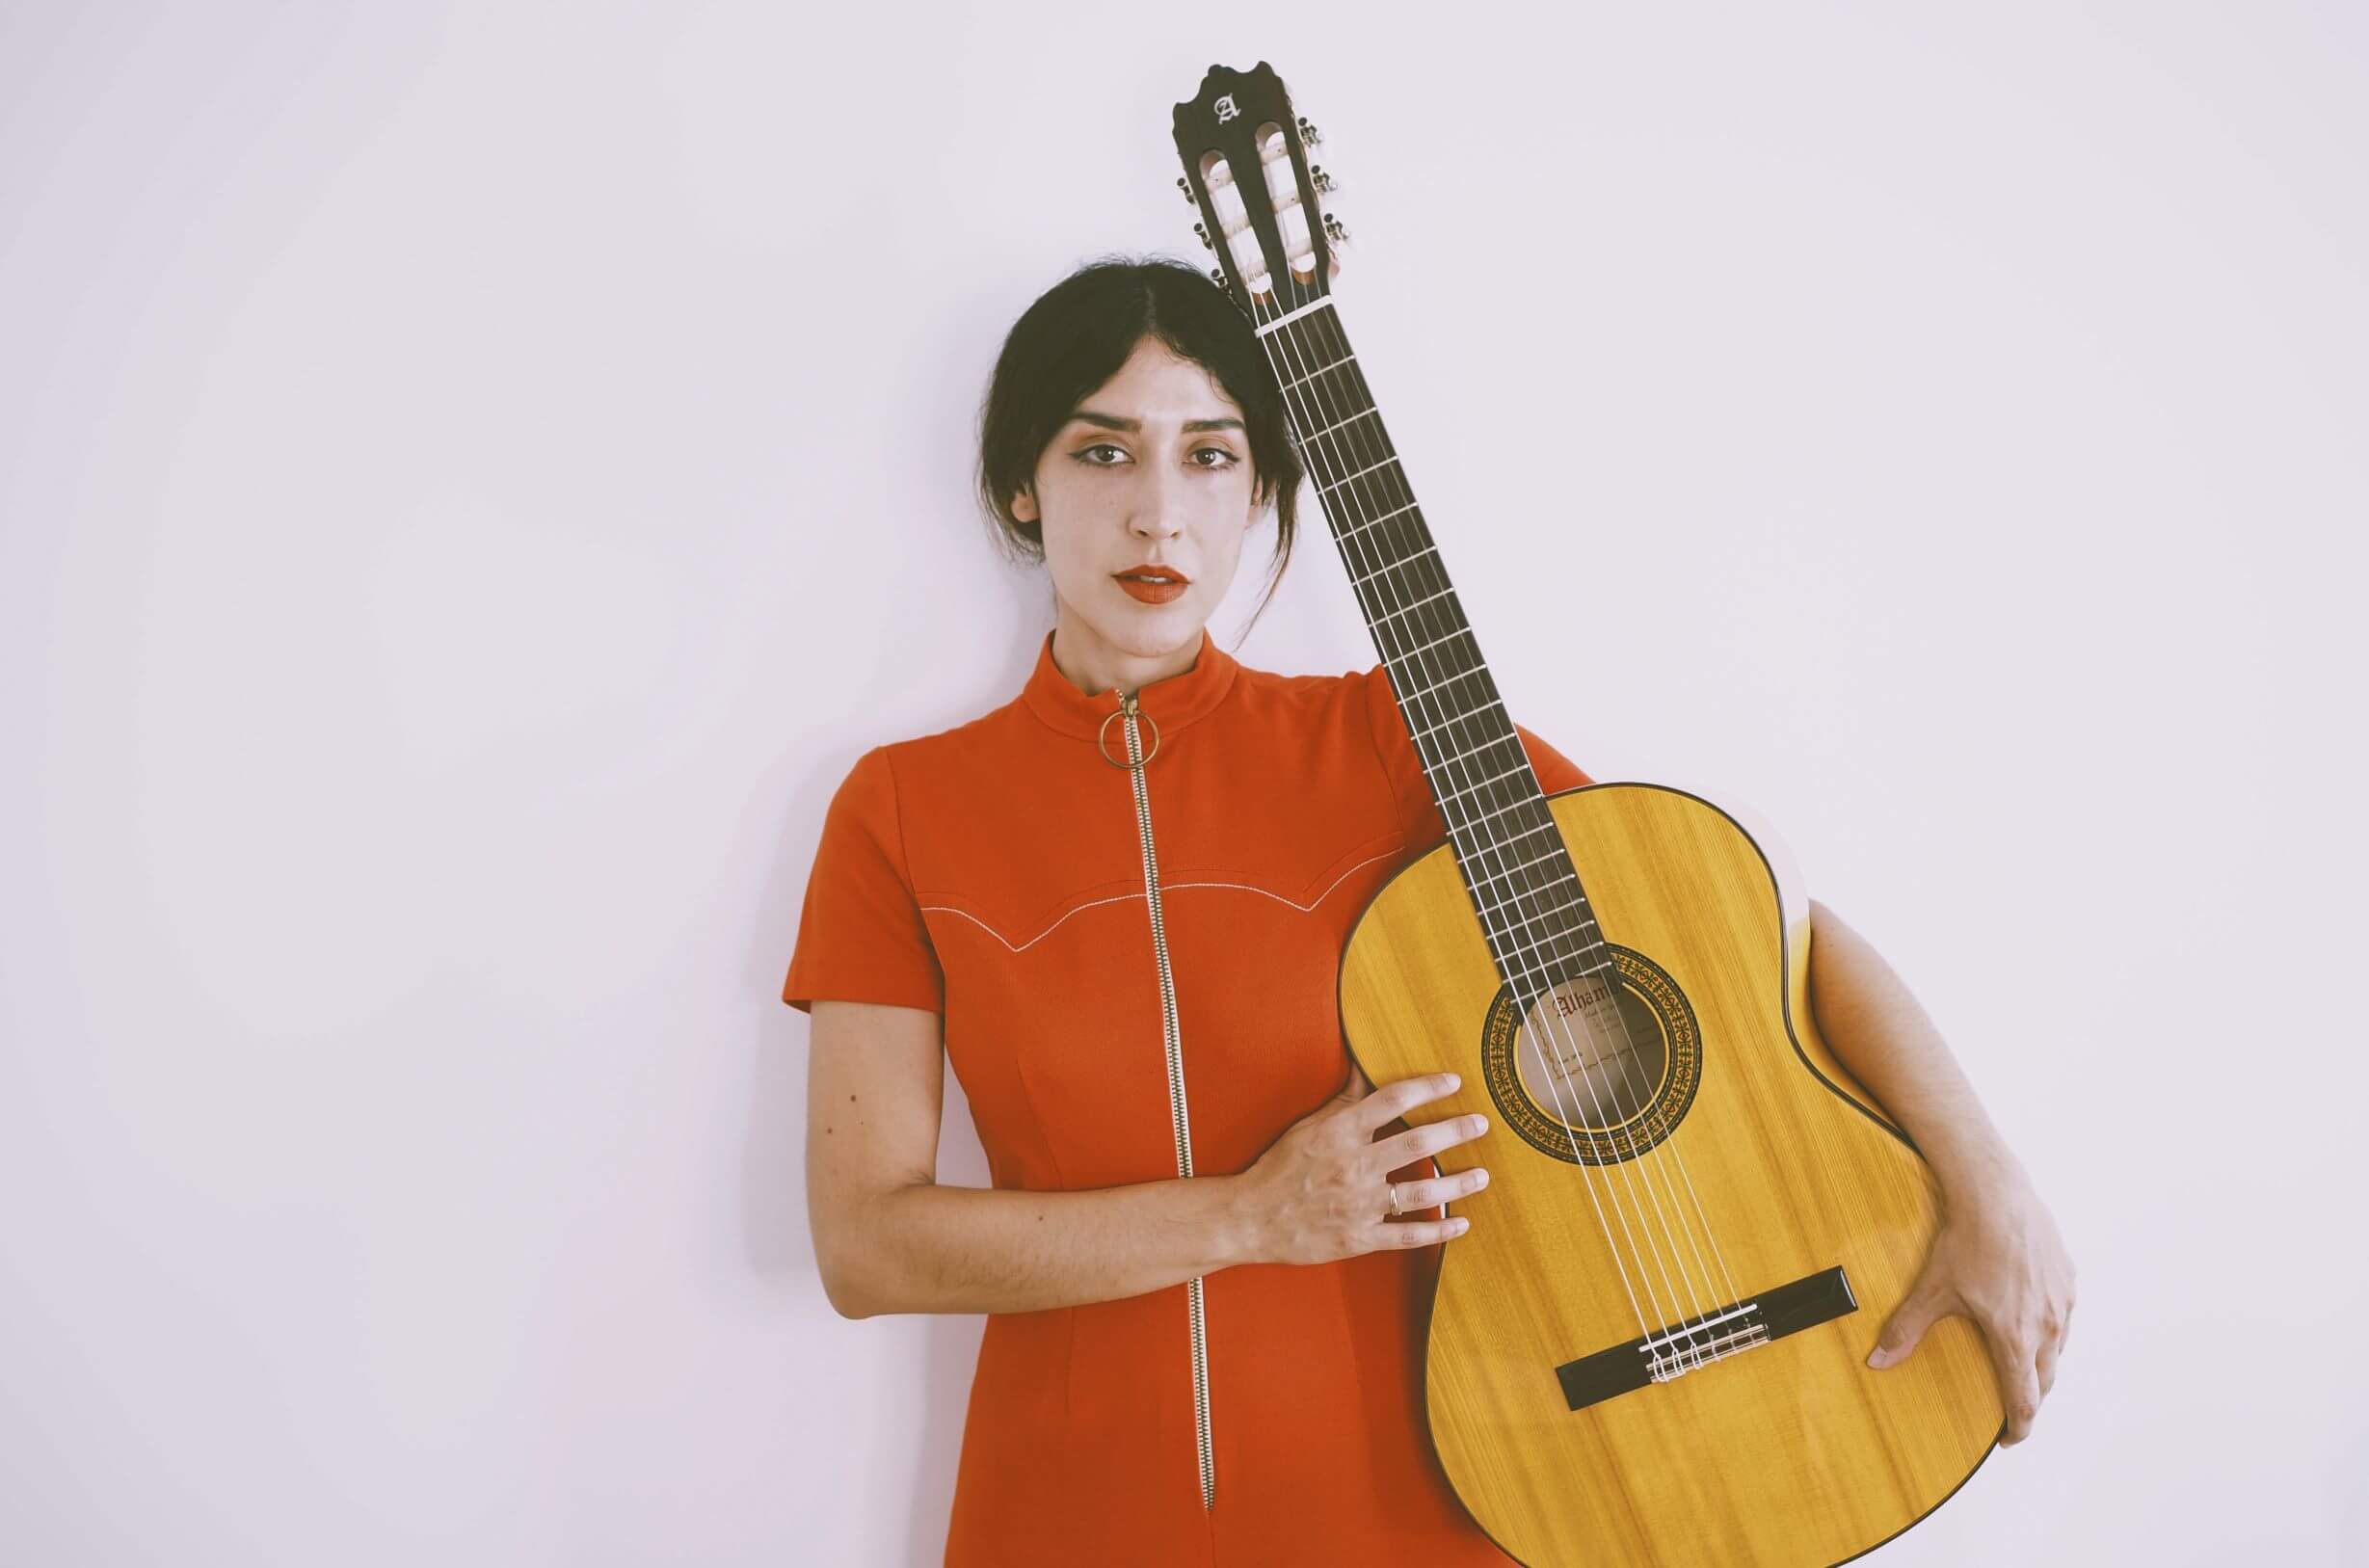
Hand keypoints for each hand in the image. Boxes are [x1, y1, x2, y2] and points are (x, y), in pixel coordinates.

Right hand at [1238, 1060, 1488, 1266]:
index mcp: (1340, 1133)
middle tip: (1481, 1124)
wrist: (1251, 1218)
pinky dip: (1438, 1230)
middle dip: (1455, 1131)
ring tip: (1482, 1174)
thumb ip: (1344, 1101)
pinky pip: (1407, 1235)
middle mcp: (1354, 1166)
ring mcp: (1359, 1205)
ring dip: (1457, 1182)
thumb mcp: (1308, 1127)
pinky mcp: (1360, 1238)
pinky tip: (1460, 1222)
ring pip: (1421, 1191)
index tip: (1454, 1082)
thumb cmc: (1278, 1168)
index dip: (1427, 1088)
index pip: (1393, 1100)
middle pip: (1417, 1143)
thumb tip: (1366, 1068)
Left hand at [1868, 1168, 2075, 1446]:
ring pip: (2058, 1348)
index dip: (2018, 1427)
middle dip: (2030, 1399)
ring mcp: (2062, 1301)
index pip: (2025, 1401)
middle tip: (2013, 1409)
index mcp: (2017, 1338)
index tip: (2007, 1439)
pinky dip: (2050, 1330)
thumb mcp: (1931, 1290)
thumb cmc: (1968, 1241)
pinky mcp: (2067, 1277)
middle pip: (2046, 1380)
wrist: (1997, 1194)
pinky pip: (2063, 1317)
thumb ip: (1906, 1330)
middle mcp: (2048, 1325)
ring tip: (2022, 1368)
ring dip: (2042, 1364)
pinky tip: (2031, 1320)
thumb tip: (1877, 1361)